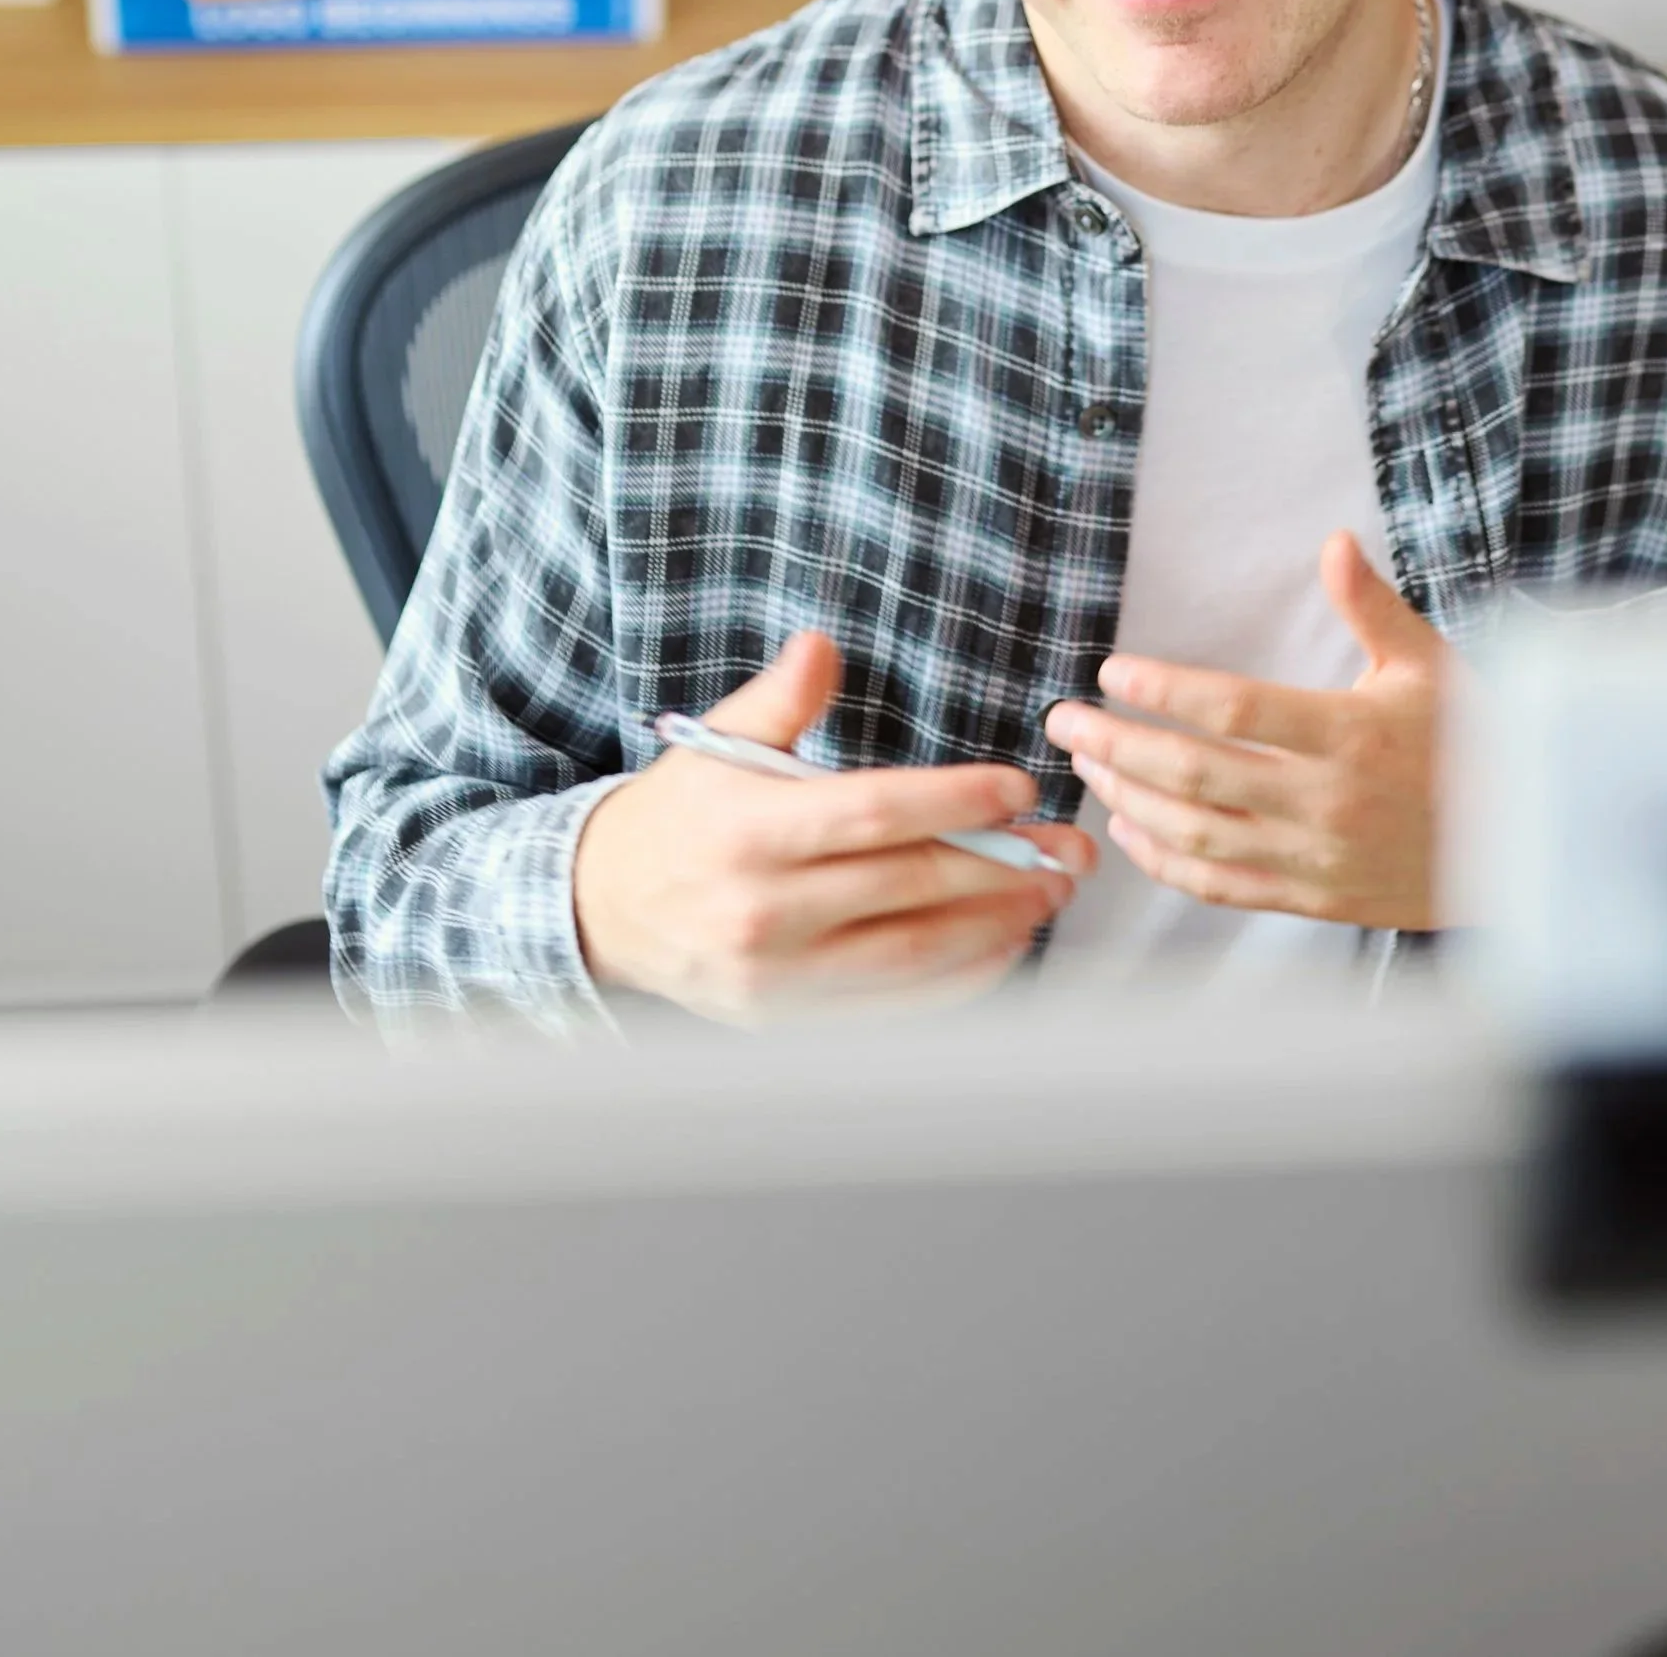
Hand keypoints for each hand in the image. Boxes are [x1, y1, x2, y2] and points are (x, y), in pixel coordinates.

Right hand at [573, 631, 1092, 1020]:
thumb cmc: (677, 816)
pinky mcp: (788, 1018)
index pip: (872, 815)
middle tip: (1066, 849)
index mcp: (750, 831)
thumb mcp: (714, 743)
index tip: (1018, 789)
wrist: (600, 910)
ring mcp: (777, 975)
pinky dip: (958, 981)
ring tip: (1049, 894)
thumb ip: (778, 699)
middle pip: (907, 887)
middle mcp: (764, 911)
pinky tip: (1003, 947)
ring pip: (912, 954)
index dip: (954, 802)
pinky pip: (893, 1004)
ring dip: (995, 925)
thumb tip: (822, 648)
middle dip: (1001, 866)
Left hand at [1042, 534, 1447, 933]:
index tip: (1111, 671)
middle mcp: (1326, 803)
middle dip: (1116, 744)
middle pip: (1194, 774)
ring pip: (1195, 834)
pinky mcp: (1312, 900)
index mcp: (1350, 735)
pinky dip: (1164, 862)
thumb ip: (1371, 605)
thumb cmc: (1471, 741)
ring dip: (1128, 799)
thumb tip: (1334, 541)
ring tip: (1088, 765)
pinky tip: (1129, 830)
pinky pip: (1220, 886)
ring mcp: (1315, 860)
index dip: (1164, 691)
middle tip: (1063, 720)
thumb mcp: (1428, 662)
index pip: (1234, 709)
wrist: (1522, 844)